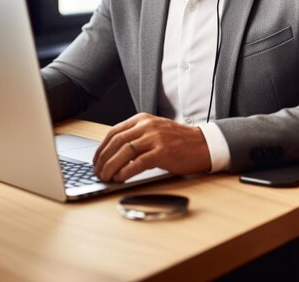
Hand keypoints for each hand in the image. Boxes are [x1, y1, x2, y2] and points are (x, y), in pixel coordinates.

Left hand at [93, 113, 210, 181]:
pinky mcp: (162, 152)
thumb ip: (136, 136)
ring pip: (124, 152)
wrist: (202, 144)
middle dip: (103, 159)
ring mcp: (155, 138)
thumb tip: (113, 154)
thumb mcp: (154, 131)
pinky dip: (126, 171)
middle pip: (116, 142)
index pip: (114, 132)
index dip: (101, 148)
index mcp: (142, 119)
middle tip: (97, 172)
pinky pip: (138, 162)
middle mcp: (147, 126)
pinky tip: (120, 178)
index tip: (96, 160)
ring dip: (111, 166)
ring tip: (106, 177)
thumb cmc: (178, 141)